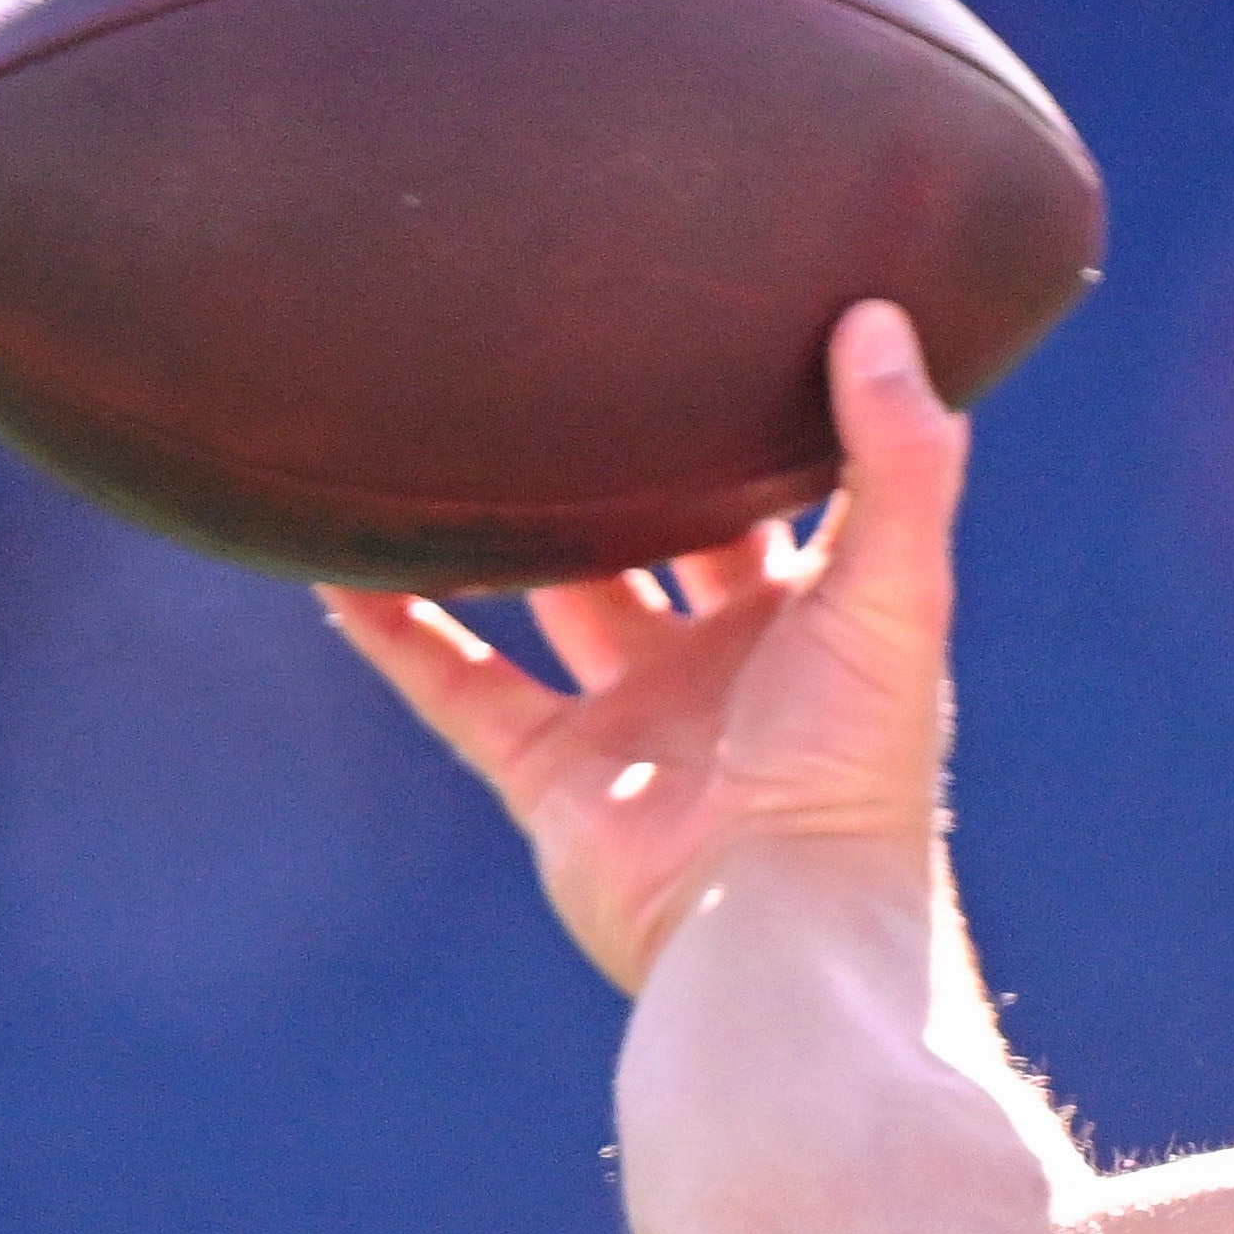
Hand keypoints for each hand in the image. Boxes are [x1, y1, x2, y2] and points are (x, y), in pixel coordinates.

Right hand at [320, 301, 972, 991]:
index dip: (755, 422)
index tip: (710, 324)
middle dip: (619, 469)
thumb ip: (897, 459)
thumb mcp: (896, 590)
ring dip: (498, 536)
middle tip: (553, 359)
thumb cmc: (856, 762)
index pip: (784, 498)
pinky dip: (399, 631)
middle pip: (659, 540)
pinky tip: (337, 561)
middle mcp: (725, 665)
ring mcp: (633, 721)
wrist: (774, 917)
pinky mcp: (552, 776)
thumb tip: (878, 315)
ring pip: (551, 603)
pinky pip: (459, 687)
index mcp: (817, 620)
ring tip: (434, 437)